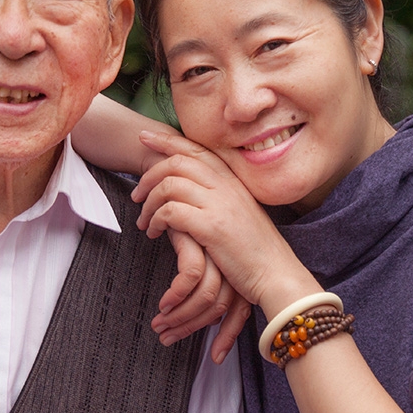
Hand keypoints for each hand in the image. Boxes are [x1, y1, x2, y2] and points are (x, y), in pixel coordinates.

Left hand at [132, 130, 321, 316]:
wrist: (276, 274)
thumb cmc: (256, 250)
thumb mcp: (240, 213)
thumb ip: (219, 196)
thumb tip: (190, 190)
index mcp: (233, 180)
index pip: (195, 149)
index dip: (166, 140)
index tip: (144, 138)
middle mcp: (226, 186)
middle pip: (177, 162)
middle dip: (149, 174)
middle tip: (136, 194)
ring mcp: (219, 204)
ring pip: (169, 184)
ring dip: (148, 202)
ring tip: (144, 222)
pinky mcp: (211, 226)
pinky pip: (171, 211)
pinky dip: (156, 220)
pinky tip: (155, 233)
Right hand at [154, 230, 250, 362]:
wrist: (174, 178)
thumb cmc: (183, 217)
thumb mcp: (199, 249)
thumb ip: (207, 278)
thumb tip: (205, 321)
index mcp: (236, 262)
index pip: (241, 309)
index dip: (230, 335)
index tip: (217, 358)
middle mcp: (231, 255)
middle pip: (222, 307)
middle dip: (193, 330)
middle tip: (167, 339)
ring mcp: (217, 246)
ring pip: (206, 297)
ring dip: (181, 319)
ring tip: (159, 325)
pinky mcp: (200, 236)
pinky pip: (190, 277)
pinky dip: (176, 296)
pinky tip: (162, 304)